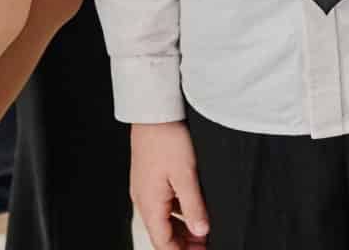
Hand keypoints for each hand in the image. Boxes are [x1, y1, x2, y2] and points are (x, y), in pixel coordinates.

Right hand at [129, 121, 209, 248]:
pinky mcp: (150, 176)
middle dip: (184, 242)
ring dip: (182, 227)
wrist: (153, 111)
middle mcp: (143, 198)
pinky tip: (193, 207)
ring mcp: (145, 187)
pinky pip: (163, 202)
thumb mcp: (186, 176)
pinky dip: (178, 211)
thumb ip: (194, 207)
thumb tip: (201, 231)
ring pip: (163, 218)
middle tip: (206, 244)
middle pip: (162, 232)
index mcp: (149, 203)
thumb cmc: (166, 138)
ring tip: (204, 229)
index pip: (162, 242)